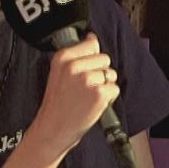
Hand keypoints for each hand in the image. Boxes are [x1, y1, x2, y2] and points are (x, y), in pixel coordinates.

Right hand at [29, 35, 119, 158]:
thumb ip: (76, 55)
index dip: (91, 59)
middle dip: (100, 72)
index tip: (82, 71)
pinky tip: (93, 104)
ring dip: (104, 86)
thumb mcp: (58, 72)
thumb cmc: (57, 104)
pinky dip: (108, 98)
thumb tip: (92, 39)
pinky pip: (114, 89)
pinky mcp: (98, 94)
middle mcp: (74, 66)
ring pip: (111, 74)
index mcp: (63, 57)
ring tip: (88, 96)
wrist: (53, 128)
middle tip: (85, 88)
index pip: (91, 44)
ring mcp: (87, 80)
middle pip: (104, 58)